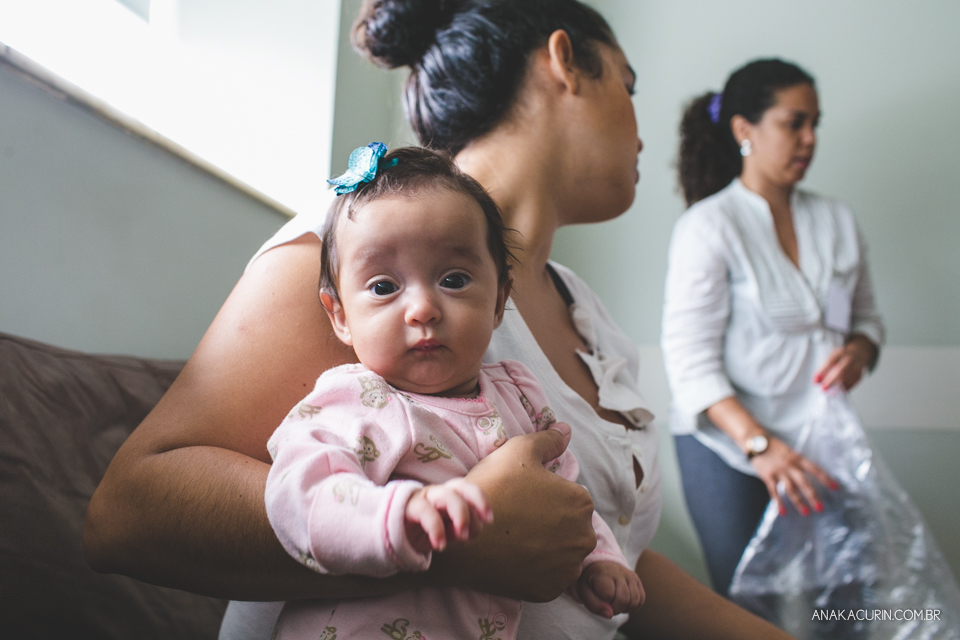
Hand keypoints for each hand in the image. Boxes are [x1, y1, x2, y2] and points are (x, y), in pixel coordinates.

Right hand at [405, 479, 492, 553]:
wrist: (386, 537)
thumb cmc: (420, 534)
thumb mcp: (444, 534)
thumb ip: (457, 530)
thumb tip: (470, 531)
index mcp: (447, 496)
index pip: (468, 490)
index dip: (482, 501)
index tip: (490, 520)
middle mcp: (436, 493)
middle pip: (460, 487)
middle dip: (475, 504)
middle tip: (479, 528)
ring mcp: (421, 498)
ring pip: (446, 496)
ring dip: (460, 515)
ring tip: (463, 537)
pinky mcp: (406, 508)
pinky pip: (425, 512)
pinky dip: (436, 529)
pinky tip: (440, 546)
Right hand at [430, 424, 597, 601]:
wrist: (464, 538)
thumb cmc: (494, 489)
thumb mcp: (518, 452)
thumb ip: (548, 440)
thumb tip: (567, 430)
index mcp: (581, 501)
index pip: (570, 497)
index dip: (546, 496)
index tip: (524, 498)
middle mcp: (584, 536)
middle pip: (570, 526)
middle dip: (551, 522)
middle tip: (519, 518)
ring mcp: (569, 567)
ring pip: (563, 552)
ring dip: (547, 546)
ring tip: (517, 538)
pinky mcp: (552, 590)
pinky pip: (549, 576)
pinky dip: (538, 568)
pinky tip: (517, 556)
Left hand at [576, 561, 644, 618]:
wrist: (600, 567)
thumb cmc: (591, 582)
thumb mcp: (584, 592)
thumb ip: (594, 605)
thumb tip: (610, 615)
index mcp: (603, 573)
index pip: (609, 595)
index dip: (604, 604)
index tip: (598, 600)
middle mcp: (619, 572)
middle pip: (624, 599)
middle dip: (615, 609)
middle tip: (608, 606)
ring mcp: (631, 575)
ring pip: (635, 601)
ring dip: (625, 609)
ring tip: (615, 604)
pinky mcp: (637, 580)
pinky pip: (641, 599)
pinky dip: (633, 606)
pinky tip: (623, 603)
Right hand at [750, 436, 836, 515]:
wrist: (756, 441)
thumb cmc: (774, 447)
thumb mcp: (789, 451)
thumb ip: (798, 462)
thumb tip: (810, 473)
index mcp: (797, 458)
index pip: (814, 469)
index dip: (825, 478)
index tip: (835, 487)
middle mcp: (789, 465)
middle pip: (803, 482)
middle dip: (812, 495)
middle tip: (820, 508)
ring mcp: (778, 471)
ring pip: (790, 489)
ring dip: (798, 502)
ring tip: (806, 512)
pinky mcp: (767, 476)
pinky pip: (774, 491)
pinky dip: (778, 502)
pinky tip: (783, 512)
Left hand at [814, 335, 876, 390]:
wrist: (859, 352)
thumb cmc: (842, 357)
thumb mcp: (833, 357)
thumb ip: (824, 368)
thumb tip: (816, 381)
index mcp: (840, 353)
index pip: (830, 362)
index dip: (822, 371)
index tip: (816, 381)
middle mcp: (849, 358)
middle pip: (841, 370)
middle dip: (831, 380)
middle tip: (823, 388)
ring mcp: (857, 366)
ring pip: (848, 377)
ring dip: (839, 386)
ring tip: (831, 392)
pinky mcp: (860, 373)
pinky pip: (854, 382)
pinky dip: (847, 387)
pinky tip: (840, 390)